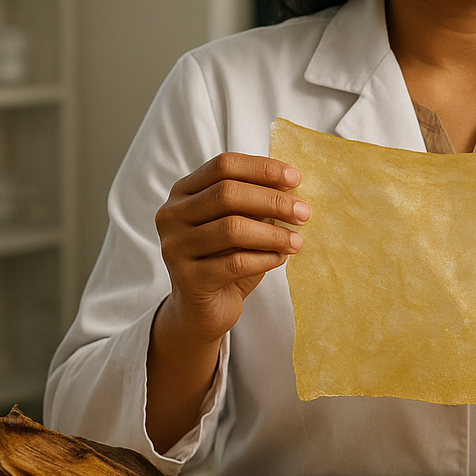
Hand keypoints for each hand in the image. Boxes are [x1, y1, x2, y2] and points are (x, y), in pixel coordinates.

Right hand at [155, 153, 308, 345]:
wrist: (204, 309)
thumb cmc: (226, 258)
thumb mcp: (240, 222)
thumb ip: (255, 202)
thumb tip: (292, 185)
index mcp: (184, 192)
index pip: (223, 165)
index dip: (262, 168)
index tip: (296, 178)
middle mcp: (172, 215)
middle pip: (227, 194)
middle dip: (273, 201)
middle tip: (304, 213)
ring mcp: (175, 247)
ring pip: (232, 229)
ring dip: (273, 234)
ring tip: (296, 241)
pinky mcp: (187, 279)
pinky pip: (235, 263)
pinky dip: (265, 259)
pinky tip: (280, 259)